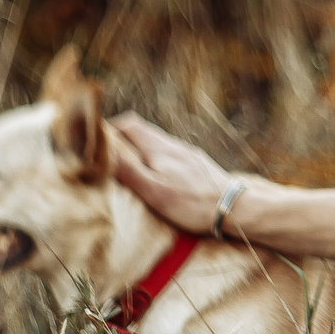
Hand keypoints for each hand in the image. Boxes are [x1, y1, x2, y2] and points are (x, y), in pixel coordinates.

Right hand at [110, 114, 237, 233]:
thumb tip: (104, 151)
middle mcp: (175, 146)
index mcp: (160, 149)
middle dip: (124, 139)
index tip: (97, 141)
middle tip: (109, 156)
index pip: (130, 124)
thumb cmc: (193, 204)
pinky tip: (160, 176)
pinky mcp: (199, 165)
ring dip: (142, 150)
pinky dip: (158, 159)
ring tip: (131, 168)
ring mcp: (189, 154)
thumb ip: (128, 170)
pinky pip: (173, 155)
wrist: (236, 209)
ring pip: (159, 143)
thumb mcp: (154, 191)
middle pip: (144, 132)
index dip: (111, 128)